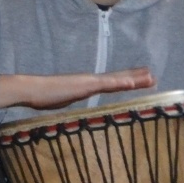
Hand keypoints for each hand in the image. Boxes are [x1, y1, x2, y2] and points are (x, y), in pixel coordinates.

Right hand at [0, 68, 154, 109]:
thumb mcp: (59, 101)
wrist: (30, 90)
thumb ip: (68, 101)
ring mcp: (89, 81)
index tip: (137, 80)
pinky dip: (123, 81)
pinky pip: (109, 83)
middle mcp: (89, 80)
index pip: (108, 82)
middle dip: (134, 77)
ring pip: (116, 79)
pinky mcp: (86, 84)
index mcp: (84, 85)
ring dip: (134, 78)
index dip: (123, 80)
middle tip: (152, 76)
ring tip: (151, 77)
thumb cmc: (40, 96)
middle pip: (116, 78)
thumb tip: (67, 107)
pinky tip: (135, 82)